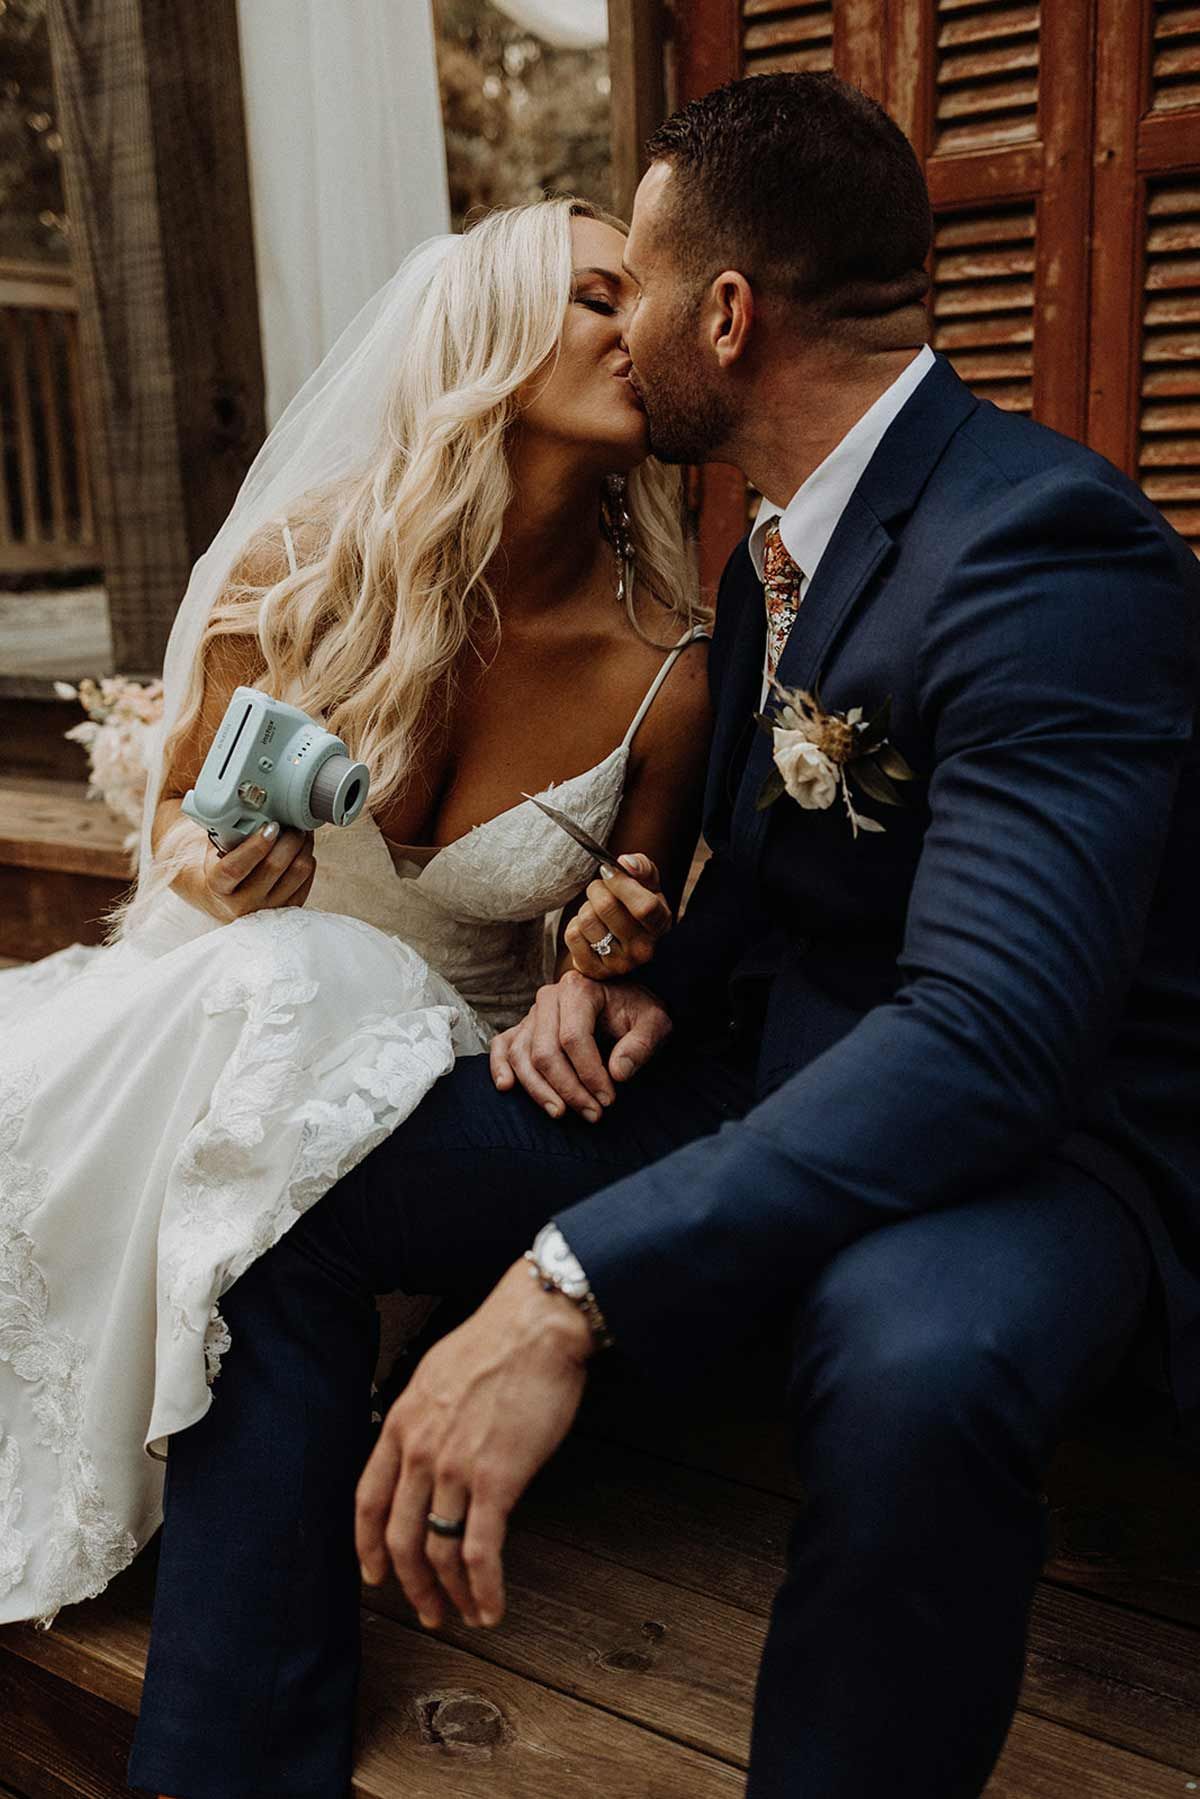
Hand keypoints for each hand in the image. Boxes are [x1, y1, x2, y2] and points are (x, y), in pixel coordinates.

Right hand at [177, 819, 316, 921]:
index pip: (235, 867)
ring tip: (300, 832)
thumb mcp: (217, 848)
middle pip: (273, 867)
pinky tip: (302, 848)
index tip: (270, 826)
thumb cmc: (225, 863)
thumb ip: (228, 830)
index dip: (255, 846)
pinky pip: (307, 880)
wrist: (230, 895)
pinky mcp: (288, 910)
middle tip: (293, 822)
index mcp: (218, 885)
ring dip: (304, 846)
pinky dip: (309, 859)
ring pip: (297, 872)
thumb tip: (250, 803)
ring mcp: (267, 909)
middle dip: (289, 838)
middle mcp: (241, 902)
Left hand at [356, 1260, 593, 1629]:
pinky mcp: (495, 1481)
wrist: (536, 1324)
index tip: (375, 1574)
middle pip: (400, 1537)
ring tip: (466, 1613)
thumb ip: (427, 1415)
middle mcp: (419, 1451)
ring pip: (438, 1552)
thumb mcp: (438, 1372)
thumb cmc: (498, 1340)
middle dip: (412, 1584)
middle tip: (427, 1610)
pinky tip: (492, 1606)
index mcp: (401, 1423)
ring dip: (451, 1593)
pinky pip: (479, 1552)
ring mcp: (454, 1469)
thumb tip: (433, 1443)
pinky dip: (484, 1588)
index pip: (368, 1500)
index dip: (369, 1545)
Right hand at [489, 970, 671, 1120]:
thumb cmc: (637, 1011)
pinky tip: (507, 1087)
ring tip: (560, 1113)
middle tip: (592, 1113)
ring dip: (538, 1090)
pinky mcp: (523, 1028)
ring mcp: (532, 1013)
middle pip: (545, 1051)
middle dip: (567, 1088)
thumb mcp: (654, 1021)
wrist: (625, 999)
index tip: (608, 1099)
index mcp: (579, 989)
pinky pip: (502, 1046)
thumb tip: (618, 1073)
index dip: (589, 1073)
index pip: (573, 1038)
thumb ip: (641, 1044)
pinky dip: (499, 1067)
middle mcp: (549, 998)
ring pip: (522, 1055)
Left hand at [563, 853, 671, 978]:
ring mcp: (619, 964)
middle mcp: (643, 950)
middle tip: (598, 888)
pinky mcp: (594, 971)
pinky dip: (574, 926)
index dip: (621, 884)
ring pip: (586, 920)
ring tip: (594, 911)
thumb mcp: (648, 884)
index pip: (644, 906)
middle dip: (597, 889)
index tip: (608, 870)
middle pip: (607, 907)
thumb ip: (641, 867)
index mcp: (660, 926)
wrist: (625, 944)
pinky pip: (572, 936)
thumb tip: (624, 863)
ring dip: (585, 908)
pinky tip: (587, 929)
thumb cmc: (636, 906)